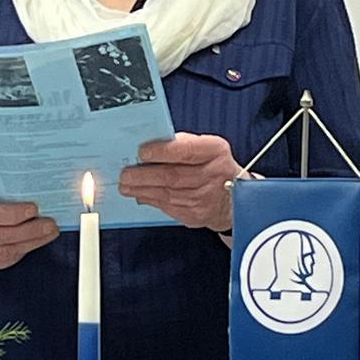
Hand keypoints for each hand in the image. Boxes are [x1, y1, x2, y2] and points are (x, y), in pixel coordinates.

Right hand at [0, 181, 58, 273]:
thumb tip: (28, 180)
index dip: (12, 213)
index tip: (34, 208)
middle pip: (0, 234)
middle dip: (29, 230)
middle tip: (50, 223)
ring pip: (5, 249)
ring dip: (32, 241)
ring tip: (50, 231)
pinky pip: (5, 259)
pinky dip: (24, 250)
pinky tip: (38, 241)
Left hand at [119, 133, 242, 230]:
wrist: (233, 198)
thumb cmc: (214, 167)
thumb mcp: (206, 148)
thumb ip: (181, 144)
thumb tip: (150, 146)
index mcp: (215, 152)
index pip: (186, 151)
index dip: (161, 152)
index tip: (141, 152)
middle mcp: (213, 175)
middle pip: (173, 176)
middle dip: (144, 175)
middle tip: (126, 174)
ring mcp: (205, 198)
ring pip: (167, 193)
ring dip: (142, 189)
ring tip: (126, 184)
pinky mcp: (195, 215)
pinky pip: (167, 207)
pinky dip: (150, 200)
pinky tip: (140, 194)